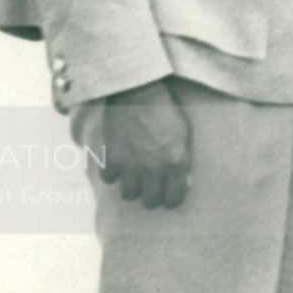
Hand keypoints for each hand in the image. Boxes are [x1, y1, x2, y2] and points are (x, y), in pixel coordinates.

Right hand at [92, 79, 191, 208]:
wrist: (138, 90)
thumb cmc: (164, 110)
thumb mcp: (184, 133)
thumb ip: (183, 160)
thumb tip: (183, 184)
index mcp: (177, 162)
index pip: (175, 199)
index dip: (172, 198)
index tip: (168, 193)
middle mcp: (155, 168)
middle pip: (151, 202)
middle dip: (152, 196)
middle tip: (150, 187)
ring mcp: (132, 165)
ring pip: (129, 195)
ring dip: (132, 187)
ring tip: (133, 175)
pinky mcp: (112, 158)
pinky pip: (109, 180)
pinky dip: (112, 173)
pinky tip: (118, 163)